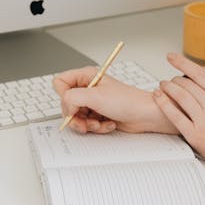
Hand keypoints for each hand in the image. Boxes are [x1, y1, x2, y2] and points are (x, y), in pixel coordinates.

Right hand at [53, 66, 177, 134]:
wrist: (145, 115)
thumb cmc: (127, 101)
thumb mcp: (95, 96)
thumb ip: (72, 98)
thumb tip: (65, 106)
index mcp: (86, 76)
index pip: (60, 83)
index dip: (63, 96)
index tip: (73, 104)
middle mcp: (87, 89)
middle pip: (66, 104)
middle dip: (76, 116)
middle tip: (86, 120)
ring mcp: (92, 102)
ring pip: (75, 117)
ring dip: (87, 124)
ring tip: (99, 123)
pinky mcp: (97, 115)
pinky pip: (86, 124)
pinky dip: (96, 127)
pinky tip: (108, 124)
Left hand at [152, 53, 204, 182]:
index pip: (200, 74)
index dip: (183, 63)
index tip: (173, 57)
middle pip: (187, 85)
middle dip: (176, 78)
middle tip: (171, 78)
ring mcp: (203, 122)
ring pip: (180, 97)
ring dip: (168, 88)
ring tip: (162, 85)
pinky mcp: (196, 137)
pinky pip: (175, 117)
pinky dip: (164, 105)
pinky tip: (158, 98)